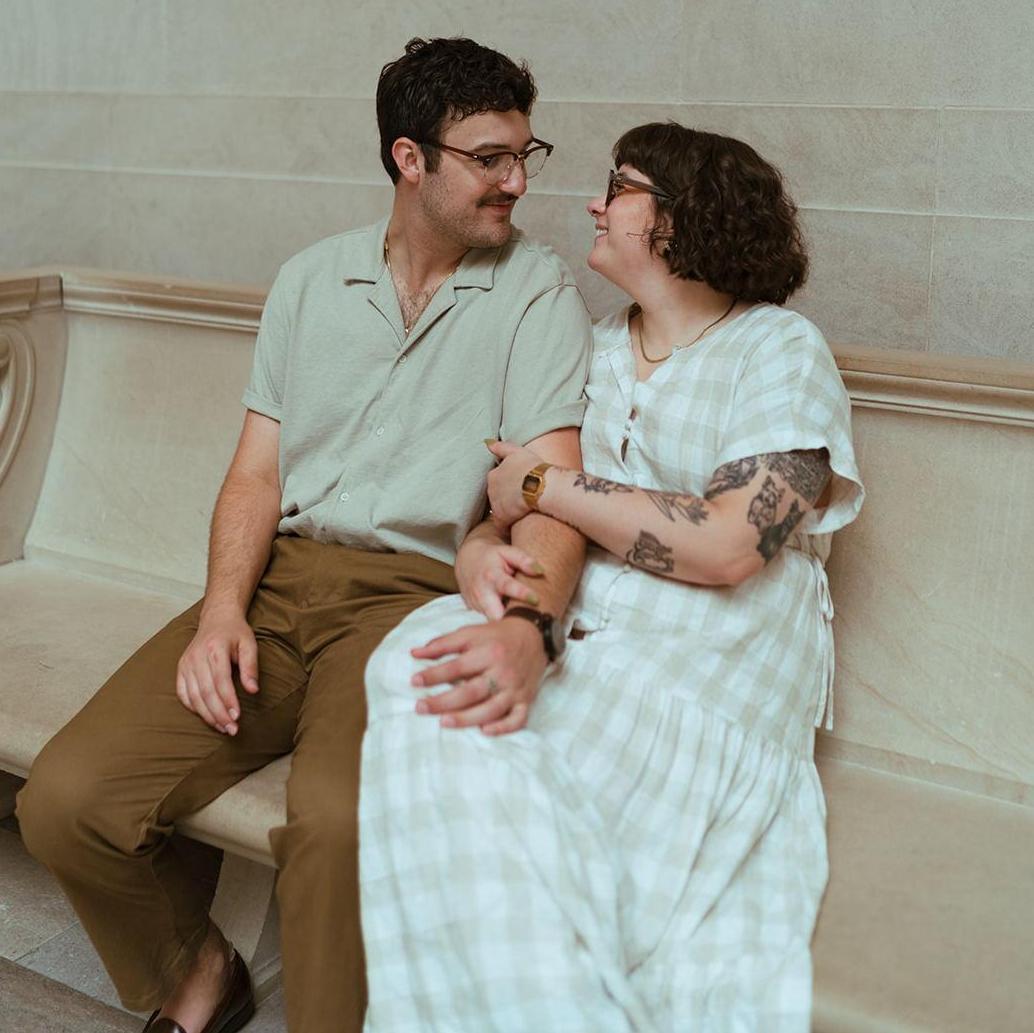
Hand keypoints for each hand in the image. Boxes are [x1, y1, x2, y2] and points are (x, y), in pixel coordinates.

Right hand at [175, 607, 259, 734]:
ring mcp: (186, 663)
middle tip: (232, 730)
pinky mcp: (180, 668)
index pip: (220, 681)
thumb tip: (253, 691)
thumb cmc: (236, 633)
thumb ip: (251, 667)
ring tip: (222, 728)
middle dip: (219, 714)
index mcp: (215, 649)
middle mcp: (197, 657)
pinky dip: (193, 707)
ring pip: (193, 696)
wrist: (217, 618)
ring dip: (207, 715)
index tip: (237, 717)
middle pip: (206, 692)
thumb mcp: (249, 644)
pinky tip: (206, 716)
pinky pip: (183, 693)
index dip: (228, 701)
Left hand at [410, 616, 547, 735]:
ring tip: (444, 722)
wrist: (533, 636)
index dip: (434, 675)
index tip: (414, 681)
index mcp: (488, 652)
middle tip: (420, 708)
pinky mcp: (526, 700)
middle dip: (444, 702)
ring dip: (467, 718)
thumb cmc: (496, 636)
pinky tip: (484, 731)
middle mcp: (503, 672)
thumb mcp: (470, 633)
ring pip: (491, 709)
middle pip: (471, 692)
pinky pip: (518, 719)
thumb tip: (414, 653)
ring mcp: (515, 689)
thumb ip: (442, 643)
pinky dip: (503, 728)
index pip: (457, 667)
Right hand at [456, 531, 544, 619]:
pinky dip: (501, 624)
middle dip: (510, 622)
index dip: (521, 593)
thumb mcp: (507, 552)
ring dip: (507, 625)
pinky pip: (490, 623)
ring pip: (493, 623)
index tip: (536, 599)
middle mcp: (482, 593)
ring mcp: (476, 605)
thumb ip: (524, 560)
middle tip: (531, 623)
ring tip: (524, 625)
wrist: (468, 562)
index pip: (507, 586)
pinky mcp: (475, 613)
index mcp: (492, 576)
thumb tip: (540, 571)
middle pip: (495, 615)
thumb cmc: (492, 558)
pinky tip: (512, 621)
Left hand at [486, 440, 544, 529]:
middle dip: (507, 498)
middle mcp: (491, 489)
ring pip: (500, 509)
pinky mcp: (502, 517)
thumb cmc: (533, 467)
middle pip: (497, 496)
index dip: (508, 485)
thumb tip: (487, 443)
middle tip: (522, 499)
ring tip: (522, 511)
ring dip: (508, 510)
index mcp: (493, 474)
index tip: (518, 487)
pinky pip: (501, 524)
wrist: (543, 486)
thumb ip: (501, 447)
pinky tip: (517, 522)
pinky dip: (508, 524)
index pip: (497, 482)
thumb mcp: (517, 451)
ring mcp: (495, 504)